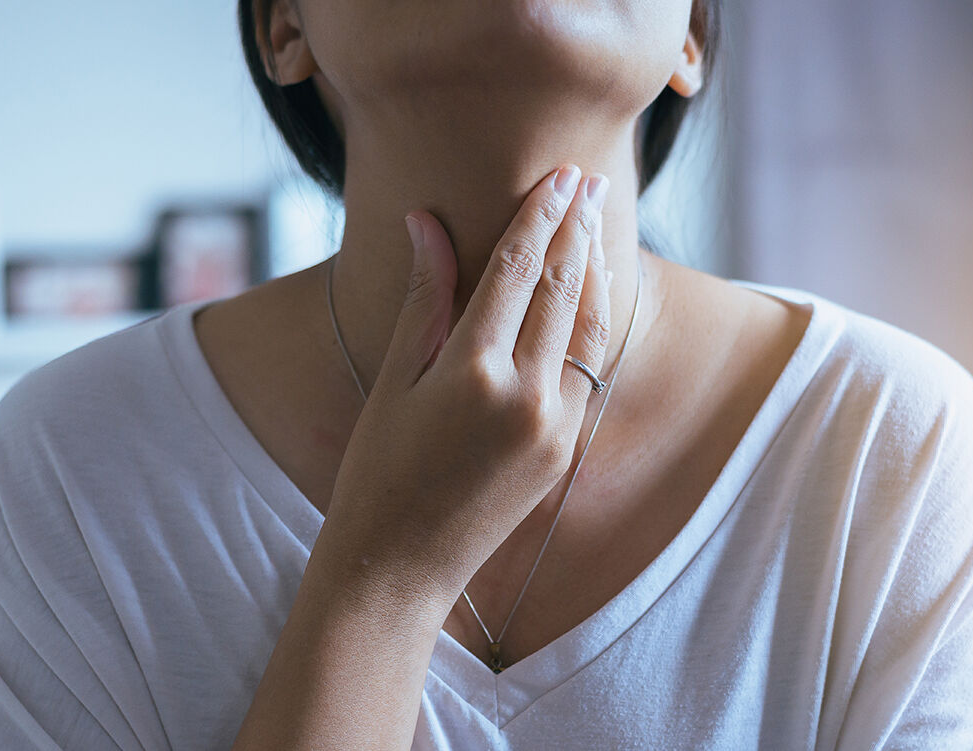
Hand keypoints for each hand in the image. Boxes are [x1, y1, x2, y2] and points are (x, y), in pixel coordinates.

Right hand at [318, 164, 612, 600]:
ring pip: (586, 328)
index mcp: (473, 373)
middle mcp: (525, 396)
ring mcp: (554, 426)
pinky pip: (587, 369)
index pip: (516, 271)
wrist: (402, 565)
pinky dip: (590, 323)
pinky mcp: (565, 451)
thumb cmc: (377, 471)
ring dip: (592, 270)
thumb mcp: (393, 380)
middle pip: (561, 289)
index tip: (556, 175)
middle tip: (585, 180)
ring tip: (594, 221)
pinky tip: (588, 292)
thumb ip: (423, 298)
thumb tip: (425, 222)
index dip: (538, 216)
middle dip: (574, 229)